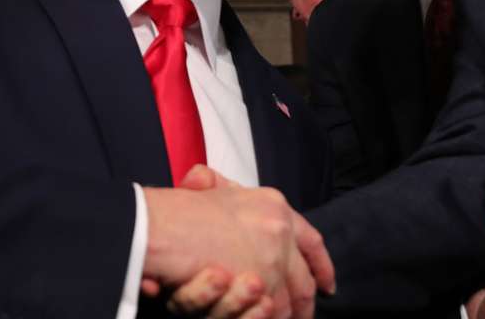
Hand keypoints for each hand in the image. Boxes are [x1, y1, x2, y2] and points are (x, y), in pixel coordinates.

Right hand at [141, 165, 333, 317]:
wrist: (158, 226)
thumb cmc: (176, 211)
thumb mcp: (205, 186)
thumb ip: (216, 185)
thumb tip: (205, 180)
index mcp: (273, 205)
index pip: (310, 239)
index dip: (320, 264)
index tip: (327, 283)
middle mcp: (280, 229)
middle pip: (304, 277)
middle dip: (305, 302)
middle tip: (304, 316)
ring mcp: (273, 258)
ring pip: (290, 300)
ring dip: (288, 317)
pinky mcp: (261, 282)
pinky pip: (273, 311)